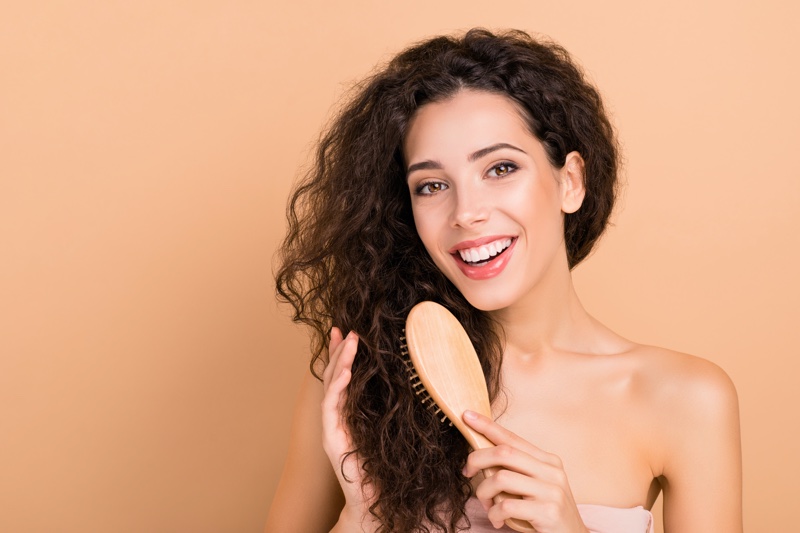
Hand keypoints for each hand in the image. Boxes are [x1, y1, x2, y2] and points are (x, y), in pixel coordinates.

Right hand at [321, 327, 376, 524]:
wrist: (373, 502)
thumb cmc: (385, 471)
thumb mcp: (392, 433)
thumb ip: (394, 411)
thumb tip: (415, 387)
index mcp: (348, 415)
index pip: (343, 378)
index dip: (342, 355)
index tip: (346, 333)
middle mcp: (336, 419)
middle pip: (333, 377)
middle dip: (337, 351)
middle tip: (343, 329)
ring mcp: (331, 428)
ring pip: (331, 387)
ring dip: (339, 362)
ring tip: (347, 341)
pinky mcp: (332, 439)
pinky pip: (332, 407)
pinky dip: (337, 387)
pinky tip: (345, 371)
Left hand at [462, 410, 587, 532]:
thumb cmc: (546, 513)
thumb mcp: (535, 486)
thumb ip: (515, 470)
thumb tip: (480, 456)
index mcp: (548, 461)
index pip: (513, 438)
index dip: (487, 426)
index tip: (467, 416)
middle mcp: (552, 471)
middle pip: (504, 452)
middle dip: (477, 459)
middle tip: (467, 472)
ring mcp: (552, 490)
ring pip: (501, 478)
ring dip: (484, 492)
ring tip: (487, 505)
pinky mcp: (548, 511)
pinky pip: (507, 505)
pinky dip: (494, 513)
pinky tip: (497, 520)